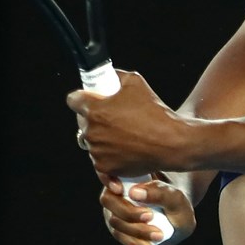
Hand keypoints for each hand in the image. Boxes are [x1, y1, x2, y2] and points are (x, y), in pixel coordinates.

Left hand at [68, 69, 189, 173]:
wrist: (171, 144)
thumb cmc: (156, 114)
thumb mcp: (136, 83)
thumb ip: (117, 77)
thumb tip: (109, 76)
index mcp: (95, 110)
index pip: (73, 100)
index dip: (82, 99)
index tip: (89, 101)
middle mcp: (92, 132)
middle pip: (81, 123)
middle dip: (93, 120)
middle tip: (112, 120)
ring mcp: (97, 151)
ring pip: (90, 142)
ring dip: (101, 139)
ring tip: (122, 136)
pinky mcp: (105, 167)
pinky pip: (99, 161)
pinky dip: (108, 157)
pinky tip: (120, 151)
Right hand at [97, 172, 195, 244]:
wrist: (177, 220)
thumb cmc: (176, 203)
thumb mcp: (175, 197)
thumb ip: (159, 192)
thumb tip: (134, 193)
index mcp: (125, 176)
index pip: (109, 174)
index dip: (109, 181)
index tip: (120, 189)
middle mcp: (115, 193)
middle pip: (109, 201)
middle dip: (128, 211)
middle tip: (150, 216)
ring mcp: (114, 212)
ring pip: (115, 222)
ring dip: (136, 231)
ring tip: (159, 235)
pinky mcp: (119, 230)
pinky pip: (122, 238)